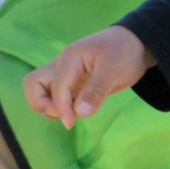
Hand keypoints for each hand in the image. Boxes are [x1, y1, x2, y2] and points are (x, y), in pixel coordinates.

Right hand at [24, 26, 149, 124]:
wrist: (136, 45)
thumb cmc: (124, 51)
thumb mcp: (114, 69)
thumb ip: (97, 90)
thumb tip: (80, 113)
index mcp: (69, 59)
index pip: (56, 87)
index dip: (61, 108)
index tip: (71, 123)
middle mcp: (62, 66)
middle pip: (33, 84)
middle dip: (42, 103)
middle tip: (64, 115)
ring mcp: (66, 76)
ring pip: (41, 91)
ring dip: (50, 107)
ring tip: (72, 115)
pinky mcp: (73, 85)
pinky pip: (56, 97)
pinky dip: (61, 107)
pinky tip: (78, 112)